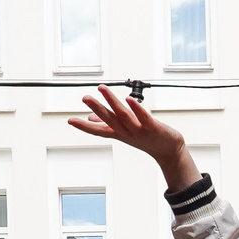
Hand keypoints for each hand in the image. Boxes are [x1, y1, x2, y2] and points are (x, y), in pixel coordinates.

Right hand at [69, 87, 198, 189]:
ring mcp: (138, 130)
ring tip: (102, 89)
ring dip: (112, 101)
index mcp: (118, 133)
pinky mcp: (152, 127)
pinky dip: (135, 107)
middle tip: (85, 98)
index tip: (70, 121)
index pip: (98, 130)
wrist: (168, 150)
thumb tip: (90, 118)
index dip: (84, 126)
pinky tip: (128, 98)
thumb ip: (106, 125)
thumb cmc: (146, 139)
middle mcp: (126, 132)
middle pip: (109, 119)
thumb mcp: (123, 132)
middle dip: (97, 108)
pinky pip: (142, 116)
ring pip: (123, 115)